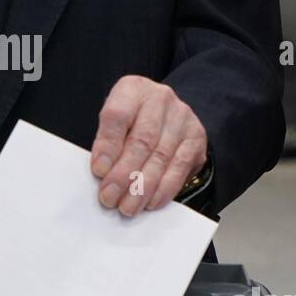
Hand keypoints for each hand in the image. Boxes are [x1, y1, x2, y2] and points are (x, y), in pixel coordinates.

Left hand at [91, 76, 207, 215]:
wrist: (166, 114)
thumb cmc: (132, 121)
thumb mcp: (114, 122)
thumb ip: (107, 143)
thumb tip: (102, 177)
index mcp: (133, 89)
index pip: (118, 115)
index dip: (108, 145)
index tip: (99, 171)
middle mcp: (160, 98)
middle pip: (142, 140)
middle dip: (124, 174)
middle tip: (109, 197)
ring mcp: (182, 117)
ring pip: (161, 157)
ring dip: (142, 187)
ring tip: (128, 206)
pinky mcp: (196, 138)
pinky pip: (179, 167)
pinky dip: (164, 189)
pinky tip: (151, 202)